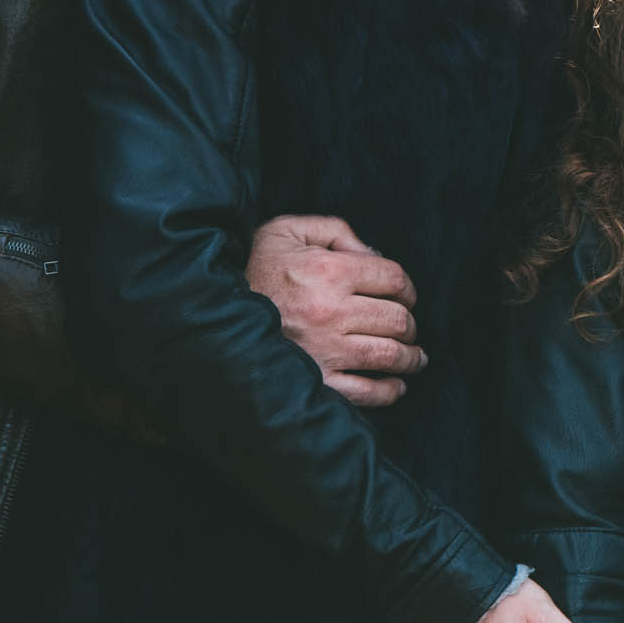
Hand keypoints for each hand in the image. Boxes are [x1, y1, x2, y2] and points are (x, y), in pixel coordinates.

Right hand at [246, 214, 424, 406]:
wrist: (208, 309)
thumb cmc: (252, 266)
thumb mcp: (288, 230)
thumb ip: (335, 231)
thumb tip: (372, 255)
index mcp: (328, 271)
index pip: (394, 279)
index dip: (407, 287)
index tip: (406, 296)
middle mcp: (331, 311)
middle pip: (397, 319)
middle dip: (410, 324)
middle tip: (409, 327)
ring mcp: (324, 350)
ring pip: (388, 355)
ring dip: (410, 358)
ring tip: (415, 358)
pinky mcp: (315, 382)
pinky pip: (365, 393)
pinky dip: (389, 391)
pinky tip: (396, 385)